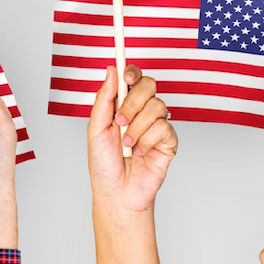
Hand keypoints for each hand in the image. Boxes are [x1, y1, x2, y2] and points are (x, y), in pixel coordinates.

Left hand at [86, 65, 177, 218]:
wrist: (116, 193)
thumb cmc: (104, 164)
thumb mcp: (96, 129)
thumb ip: (104, 99)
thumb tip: (110, 70)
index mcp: (122, 105)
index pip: (133, 78)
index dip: (132, 71)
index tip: (126, 76)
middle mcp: (141, 112)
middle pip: (148, 85)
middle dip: (132, 102)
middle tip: (120, 121)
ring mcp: (156, 125)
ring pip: (157, 106)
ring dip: (137, 127)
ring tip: (127, 144)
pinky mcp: (168, 140)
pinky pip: (164, 127)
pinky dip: (147, 140)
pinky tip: (139, 153)